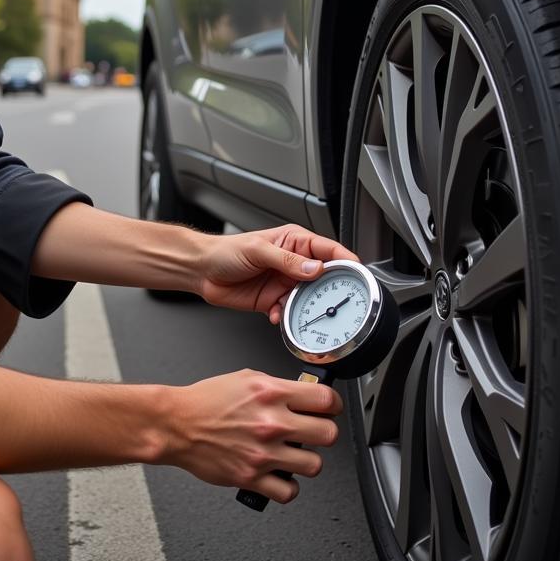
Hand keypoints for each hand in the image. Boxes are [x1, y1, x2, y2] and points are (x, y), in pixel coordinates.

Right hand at [162, 369, 341, 503]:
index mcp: (271, 393)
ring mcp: (263, 452)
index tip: (327, 408)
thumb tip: (302, 394)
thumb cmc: (207, 400)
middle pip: (328, 434)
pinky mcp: (251, 477)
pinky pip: (288, 492)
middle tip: (314, 431)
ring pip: (314, 465)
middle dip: (324, 432)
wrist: (178, 424)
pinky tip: (280, 475)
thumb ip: (278, 387)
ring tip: (295, 454)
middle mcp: (271, 422)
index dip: (332, 404)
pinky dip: (287, 486)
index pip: (325, 400)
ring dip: (307, 460)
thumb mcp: (247, 377)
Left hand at [197, 224, 358, 322]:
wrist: (202, 271)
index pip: (329, 250)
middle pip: (324, 278)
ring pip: (309, 299)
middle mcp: (294, 263)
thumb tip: (313, 269)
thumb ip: (286, 261)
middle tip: (330, 300)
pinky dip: (287, 318)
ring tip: (300, 311)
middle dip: (328, 290)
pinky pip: (290, 313)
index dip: (345, 260)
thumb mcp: (258, 250)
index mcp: (295, 242)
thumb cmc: (226, 251)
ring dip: (306, 307)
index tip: (357, 273)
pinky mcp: (274, 301)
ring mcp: (285, 283)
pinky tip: (277, 316)